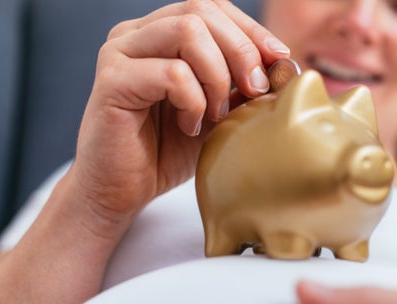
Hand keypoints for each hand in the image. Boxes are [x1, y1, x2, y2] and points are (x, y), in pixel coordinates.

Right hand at [70, 0, 289, 236]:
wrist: (121, 191)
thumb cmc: (166, 152)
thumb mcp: (217, 113)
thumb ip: (240, 86)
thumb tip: (284, 66)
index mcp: (160, 34)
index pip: (212, 7)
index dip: (251, 30)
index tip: (279, 61)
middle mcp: (136, 34)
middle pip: (201, 10)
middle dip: (241, 50)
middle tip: (253, 91)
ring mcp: (120, 53)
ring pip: (188, 31)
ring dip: (217, 75)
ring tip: (215, 113)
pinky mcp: (112, 81)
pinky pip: (172, 73)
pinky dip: (194, 101)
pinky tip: (190, 126)